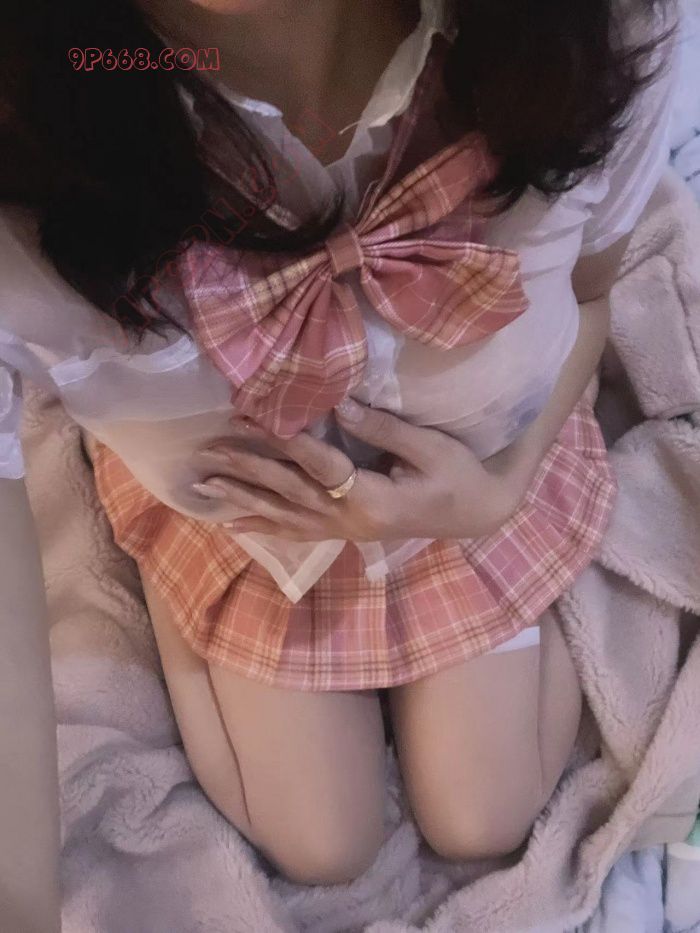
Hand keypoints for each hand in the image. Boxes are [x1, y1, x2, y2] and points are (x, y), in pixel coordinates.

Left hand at [192, 399, 526, 541]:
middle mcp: (349, 519)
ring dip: (243, 500)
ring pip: (284, 515)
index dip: (279, 439)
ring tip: (205, 487)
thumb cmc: (459, 476)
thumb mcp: (429, 448)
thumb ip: (382, 429)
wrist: (476, 513)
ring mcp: (344, 530)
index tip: (245, 417)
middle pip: (289, 492)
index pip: (316, 464)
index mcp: (370, 497)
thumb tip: (337, 406)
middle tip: (207, 451)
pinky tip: (233, 526)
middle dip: (247, 469)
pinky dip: (263, 528)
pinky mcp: (345, 532)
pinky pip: (296, 532)